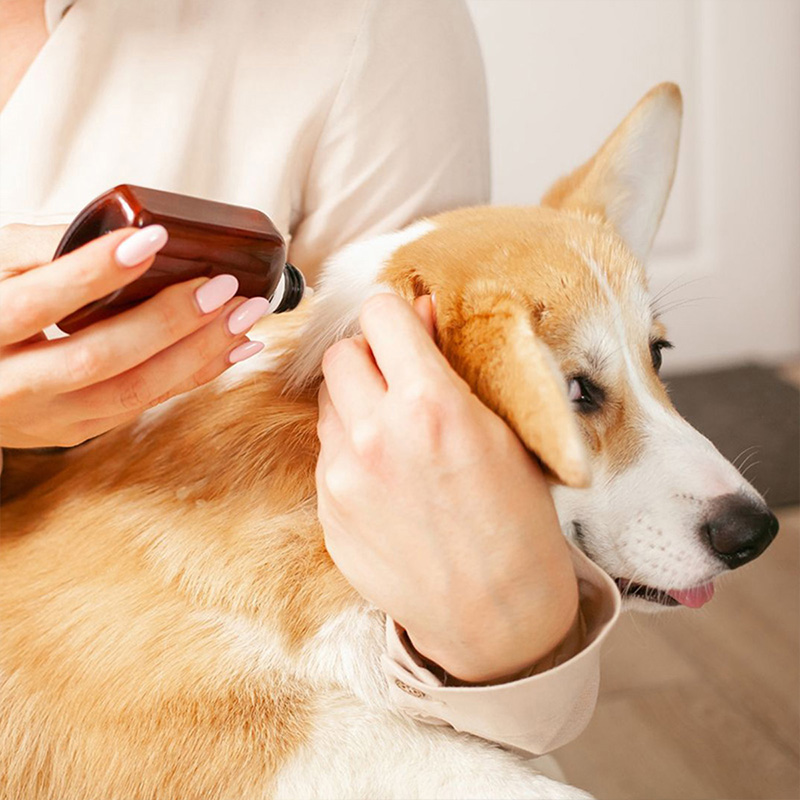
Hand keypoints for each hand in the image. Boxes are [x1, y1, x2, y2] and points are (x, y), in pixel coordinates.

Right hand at [0, 223, 267, 448]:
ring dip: (198, 353)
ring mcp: (46, 418)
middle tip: (223, 287)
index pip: (36, 304)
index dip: (94, 273)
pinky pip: (144, 405)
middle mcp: (10, 387)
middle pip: (98, 358)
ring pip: (132, 392)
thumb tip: (125, 232)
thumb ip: (40, 250)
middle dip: (169, 321)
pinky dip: (194, 374)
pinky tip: (233, 348)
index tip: (154, 240)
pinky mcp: (76, 430)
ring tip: (244, 316)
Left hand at [316, 293, 578, 683]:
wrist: (495, 614)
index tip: (406, 331)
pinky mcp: (327, 511)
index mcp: (430, 405)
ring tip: (395, 436)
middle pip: (340, 354)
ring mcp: (343, 477)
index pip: (379, 314)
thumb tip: (420, 312)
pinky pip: (327, 454)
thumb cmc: (516, 522)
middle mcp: (375, 436)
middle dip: (369, 358)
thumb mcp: (502, 431)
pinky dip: (350, 452)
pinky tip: (386, 480)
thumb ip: (451, 366)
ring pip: (328, 403)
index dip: (395, 317)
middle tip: (399, 382)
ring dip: (355, 404)